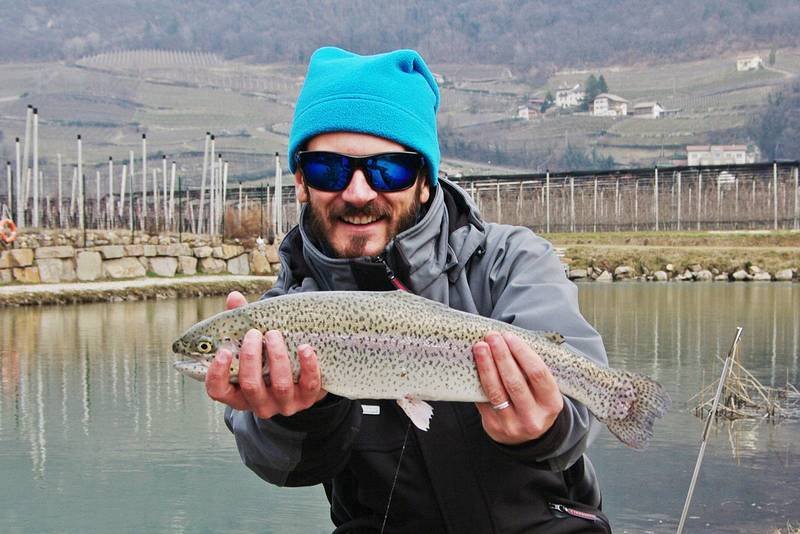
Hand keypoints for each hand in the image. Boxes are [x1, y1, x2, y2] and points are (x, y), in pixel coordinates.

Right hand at [205, 291, 326, 417]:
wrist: (303, 375)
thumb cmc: (269, 357)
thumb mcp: (254, 343)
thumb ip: (242, 322)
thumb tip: (234, 297)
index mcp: (238, 392)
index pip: (218, 391)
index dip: (217, 374)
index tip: (224, 351)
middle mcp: (259, 403)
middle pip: (251, 386)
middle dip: (251, 358)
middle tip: (254, 333)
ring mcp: (284, 404)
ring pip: (280, 386)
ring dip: (277, 357)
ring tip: (275, 334)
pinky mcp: (308, 398)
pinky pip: (309, 384)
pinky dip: (308, 365)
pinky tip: (304, 347)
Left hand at [473, 331, 563, 444]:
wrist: (526, 438)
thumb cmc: (534, 403)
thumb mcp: (544, 391)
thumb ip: (532, 371)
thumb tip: (508, 340)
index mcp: (551, 404)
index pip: (537, 374)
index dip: (522, 353)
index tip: (509, 337)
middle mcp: (533, 417)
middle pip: (515, 381)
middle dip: (501, 356)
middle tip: (492, 337)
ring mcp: (513, 424)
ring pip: (496, 391)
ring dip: (486, 366)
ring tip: (480, 347)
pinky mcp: (494, 427)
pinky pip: (483, 399)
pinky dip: (478, 380)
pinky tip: (474, 365)